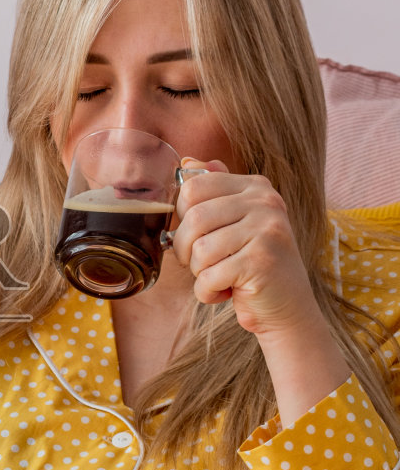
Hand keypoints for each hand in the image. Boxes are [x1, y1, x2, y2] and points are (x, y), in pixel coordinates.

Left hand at [171, 159, 319, 338]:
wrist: (287, 308)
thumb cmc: (251, 265)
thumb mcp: (234, 223)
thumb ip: (214, 191)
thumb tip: (187, 162)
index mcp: (256, 186)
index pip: (194, 186)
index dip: (182, 216)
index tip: (196, 235)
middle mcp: (266, 202)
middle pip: (194, 217)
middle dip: (186, 249)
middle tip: (202, 264)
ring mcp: (267, 230)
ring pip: (200, 249)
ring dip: (199, 273)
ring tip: (220, 277)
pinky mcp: (262, 261)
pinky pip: (210, 276)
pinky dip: (208, 292)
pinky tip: (227, 292)